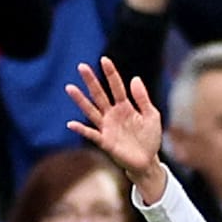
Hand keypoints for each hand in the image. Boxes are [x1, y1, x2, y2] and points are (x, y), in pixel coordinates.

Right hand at [66, 58, 166, 198]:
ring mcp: (107, 127)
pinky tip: (71, 124)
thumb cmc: (149, 138)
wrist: (148, 162)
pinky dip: (81, 130)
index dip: (110, 73)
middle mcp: (113, 114)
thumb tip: (135, 78)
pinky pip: (91, 134)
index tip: (104, 60)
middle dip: (91, 81)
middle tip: (81, 66)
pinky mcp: (105, 142)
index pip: (116, 86)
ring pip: (91, 111)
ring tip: (70, 88)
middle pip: (99, 95)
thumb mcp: (151, 116)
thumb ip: (143, 98)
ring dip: (81, 100)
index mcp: (125, 107)